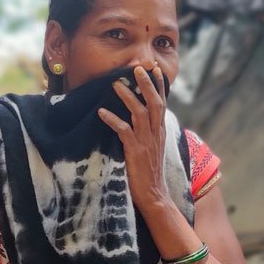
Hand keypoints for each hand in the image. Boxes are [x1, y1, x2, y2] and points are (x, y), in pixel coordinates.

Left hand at [98, 65, 170, 211]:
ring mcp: (146, 142)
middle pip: (154, 103)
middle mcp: (155, 133)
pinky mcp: (135, 151)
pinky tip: (101, 112)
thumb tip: (138, 119)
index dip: (159, 86)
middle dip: (146, 84)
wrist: (154, 194)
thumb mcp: (152, 148)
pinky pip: (124, 131)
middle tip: (137, 68)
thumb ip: (148, 132)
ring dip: (128, 97)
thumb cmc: (149, 172)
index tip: (155, 70)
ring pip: (140, 113)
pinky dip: (112, 120)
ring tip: (116, 84)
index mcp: (160, 131)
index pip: (162, 103)